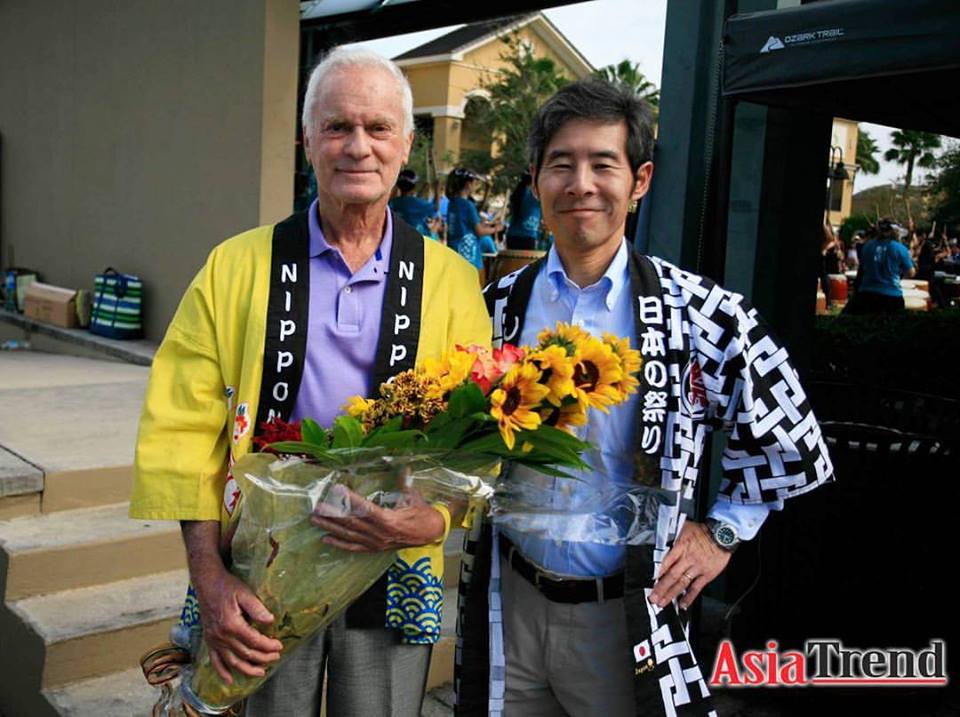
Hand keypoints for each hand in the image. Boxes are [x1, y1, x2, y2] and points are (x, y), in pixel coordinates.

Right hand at [194, 567, 283, 683]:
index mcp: (232, 625)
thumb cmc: (228, 587)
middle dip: (263, 658)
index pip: (254, 641)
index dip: (268, 646)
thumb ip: (257, 608)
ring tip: (260, 673)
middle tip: (276, 657)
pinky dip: (221, 672)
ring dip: (247, 669)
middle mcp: (221, 636)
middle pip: (245, 654)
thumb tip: (270, 621)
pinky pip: (214, 660)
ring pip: (232, 661)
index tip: (279, 646)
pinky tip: (229, 680)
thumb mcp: (245, 593)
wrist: (207, 584)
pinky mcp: (209, 640)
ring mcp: (214, 640)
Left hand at [310, 486, 445, 551]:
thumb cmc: (422, 513)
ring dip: (331, 527)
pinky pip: (354, 547)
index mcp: (389, 519)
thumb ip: (404, 480)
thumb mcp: (414, 495)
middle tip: (317, 507)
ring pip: (349, 535)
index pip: (365, 508)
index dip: (350, 499)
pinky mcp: (375, 549)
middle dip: (333, 515)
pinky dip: (340, 544)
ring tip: (315, 519)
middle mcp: (380, 533)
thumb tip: (403, 465)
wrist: (431, 533)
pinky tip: (326, 539)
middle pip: (352, 523)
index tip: (337, 490)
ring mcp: (376, 543)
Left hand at [648, 520, 731, 610]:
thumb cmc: (703, 532)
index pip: (666, 561)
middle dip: (661, 588)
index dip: (657, 572)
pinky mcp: (707, 575)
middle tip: (653, 598)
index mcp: (681, 547)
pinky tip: (682, 604)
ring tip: (662, 602)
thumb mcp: (684, 527)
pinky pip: (697, 588)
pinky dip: (689, 597)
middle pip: (672, 575)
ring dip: (671, 594)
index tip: (649, 580)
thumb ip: (672, 535)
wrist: (722, 535)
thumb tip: (659, 536)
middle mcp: (688, 559)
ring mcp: (698, 568)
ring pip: (682, 583)